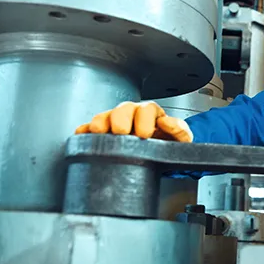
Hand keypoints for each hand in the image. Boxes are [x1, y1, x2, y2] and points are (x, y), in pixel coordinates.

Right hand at [75, 101, 192, 141]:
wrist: (160, 154)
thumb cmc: (169, 144)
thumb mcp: (181, 139)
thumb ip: (179, 129)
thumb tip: (166, 122)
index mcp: (151, 113)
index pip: (146, 109)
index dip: (144, 120)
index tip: (144, 134)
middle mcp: (132, 114)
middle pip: (123, 109)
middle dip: (121, 119)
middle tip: (121, 132)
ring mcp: (115, 122)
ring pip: (105, 116)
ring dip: (101, 122)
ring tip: (98, 131)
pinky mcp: (103, 133)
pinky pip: (90, 128)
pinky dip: (84, 131)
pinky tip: (81, 134)